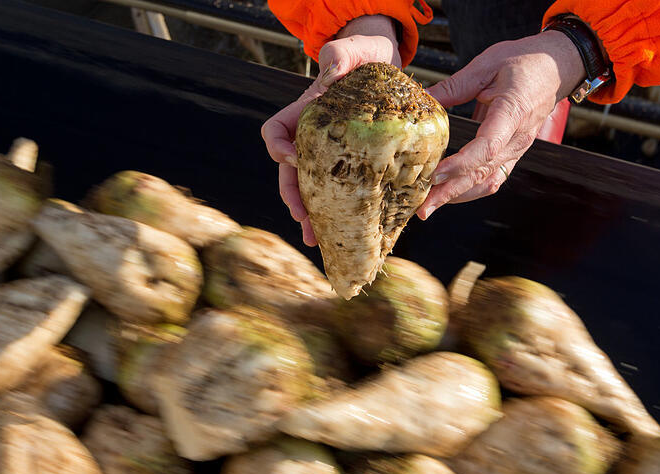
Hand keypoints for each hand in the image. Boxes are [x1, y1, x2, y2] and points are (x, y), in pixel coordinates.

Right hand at [261, 16, 400, 245]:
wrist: (384, 63)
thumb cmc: (363, 53)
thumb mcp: (351, 49)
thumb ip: (338, 54)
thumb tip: (332, 70)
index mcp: (304, 113)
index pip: (275, 132)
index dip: (278, 147)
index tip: (294, 157)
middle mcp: (312, 136)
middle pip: (290, 171)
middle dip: (293, 197)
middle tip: (303, 219)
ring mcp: (332, 151)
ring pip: (312, 187)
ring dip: (311, 214)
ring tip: (316, 238)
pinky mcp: (354, 162)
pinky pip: (342, 189)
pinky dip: (341, 210)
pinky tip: (349, 228)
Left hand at [417, 30, 585, 219]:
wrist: (556, 67)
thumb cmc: (524, 62)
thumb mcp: (487, 64)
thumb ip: (454, 86)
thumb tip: (422, 98)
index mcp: (513, 112)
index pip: (487, 146)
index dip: (461, 163)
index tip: (435, 174)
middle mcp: (518, 138)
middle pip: (482, 173)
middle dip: (449, 193)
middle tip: (421, 208)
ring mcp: (517, 150)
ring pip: (486, 182)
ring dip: (457, 197)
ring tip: (428, 207)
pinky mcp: (513, 154)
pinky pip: (491, 179)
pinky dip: (469, 191)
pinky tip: (447, 196)